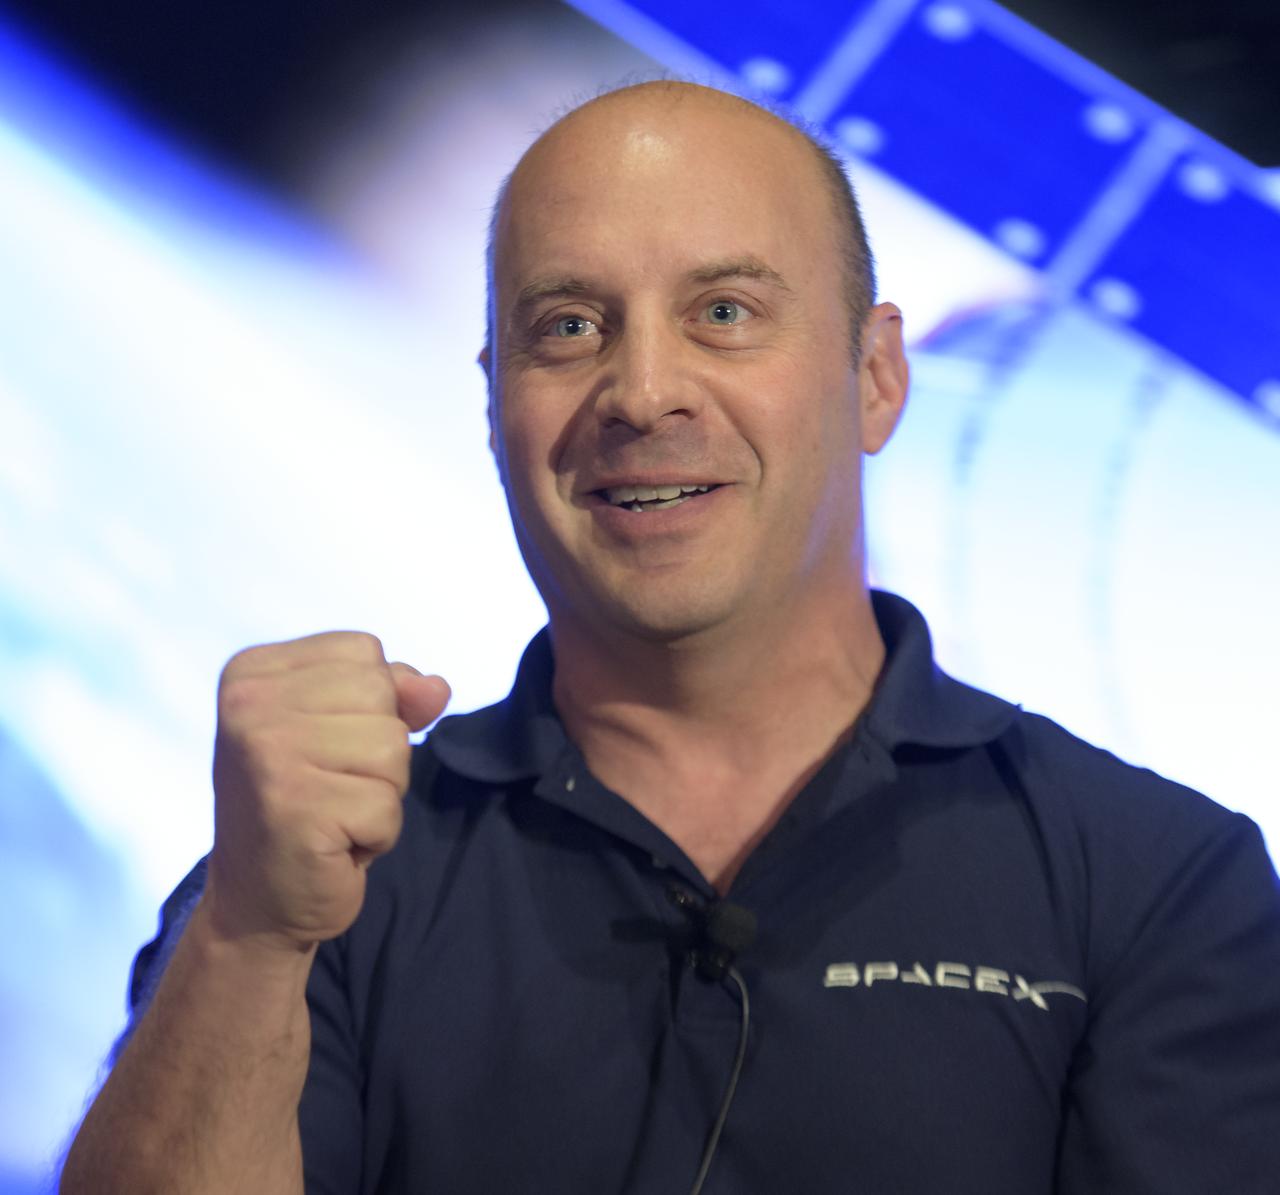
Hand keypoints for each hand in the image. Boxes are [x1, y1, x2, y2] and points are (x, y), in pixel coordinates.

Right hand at [204, 632, 449, 950]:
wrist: (256, 902)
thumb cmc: (305, 804)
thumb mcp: (342, 731)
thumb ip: (392, 695)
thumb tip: (436, 688)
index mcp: (253, 672)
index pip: (364, 652)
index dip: (371, 705)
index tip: (324, 746)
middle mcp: (249, 705)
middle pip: (381, 695)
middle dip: (379, 750)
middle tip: (332, 787)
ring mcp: (268, 755)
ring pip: (392, 748)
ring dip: (381, 793)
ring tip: (335, 814)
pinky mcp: (295, 808)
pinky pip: (386, 805)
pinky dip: (376, 833)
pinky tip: (335, 844)